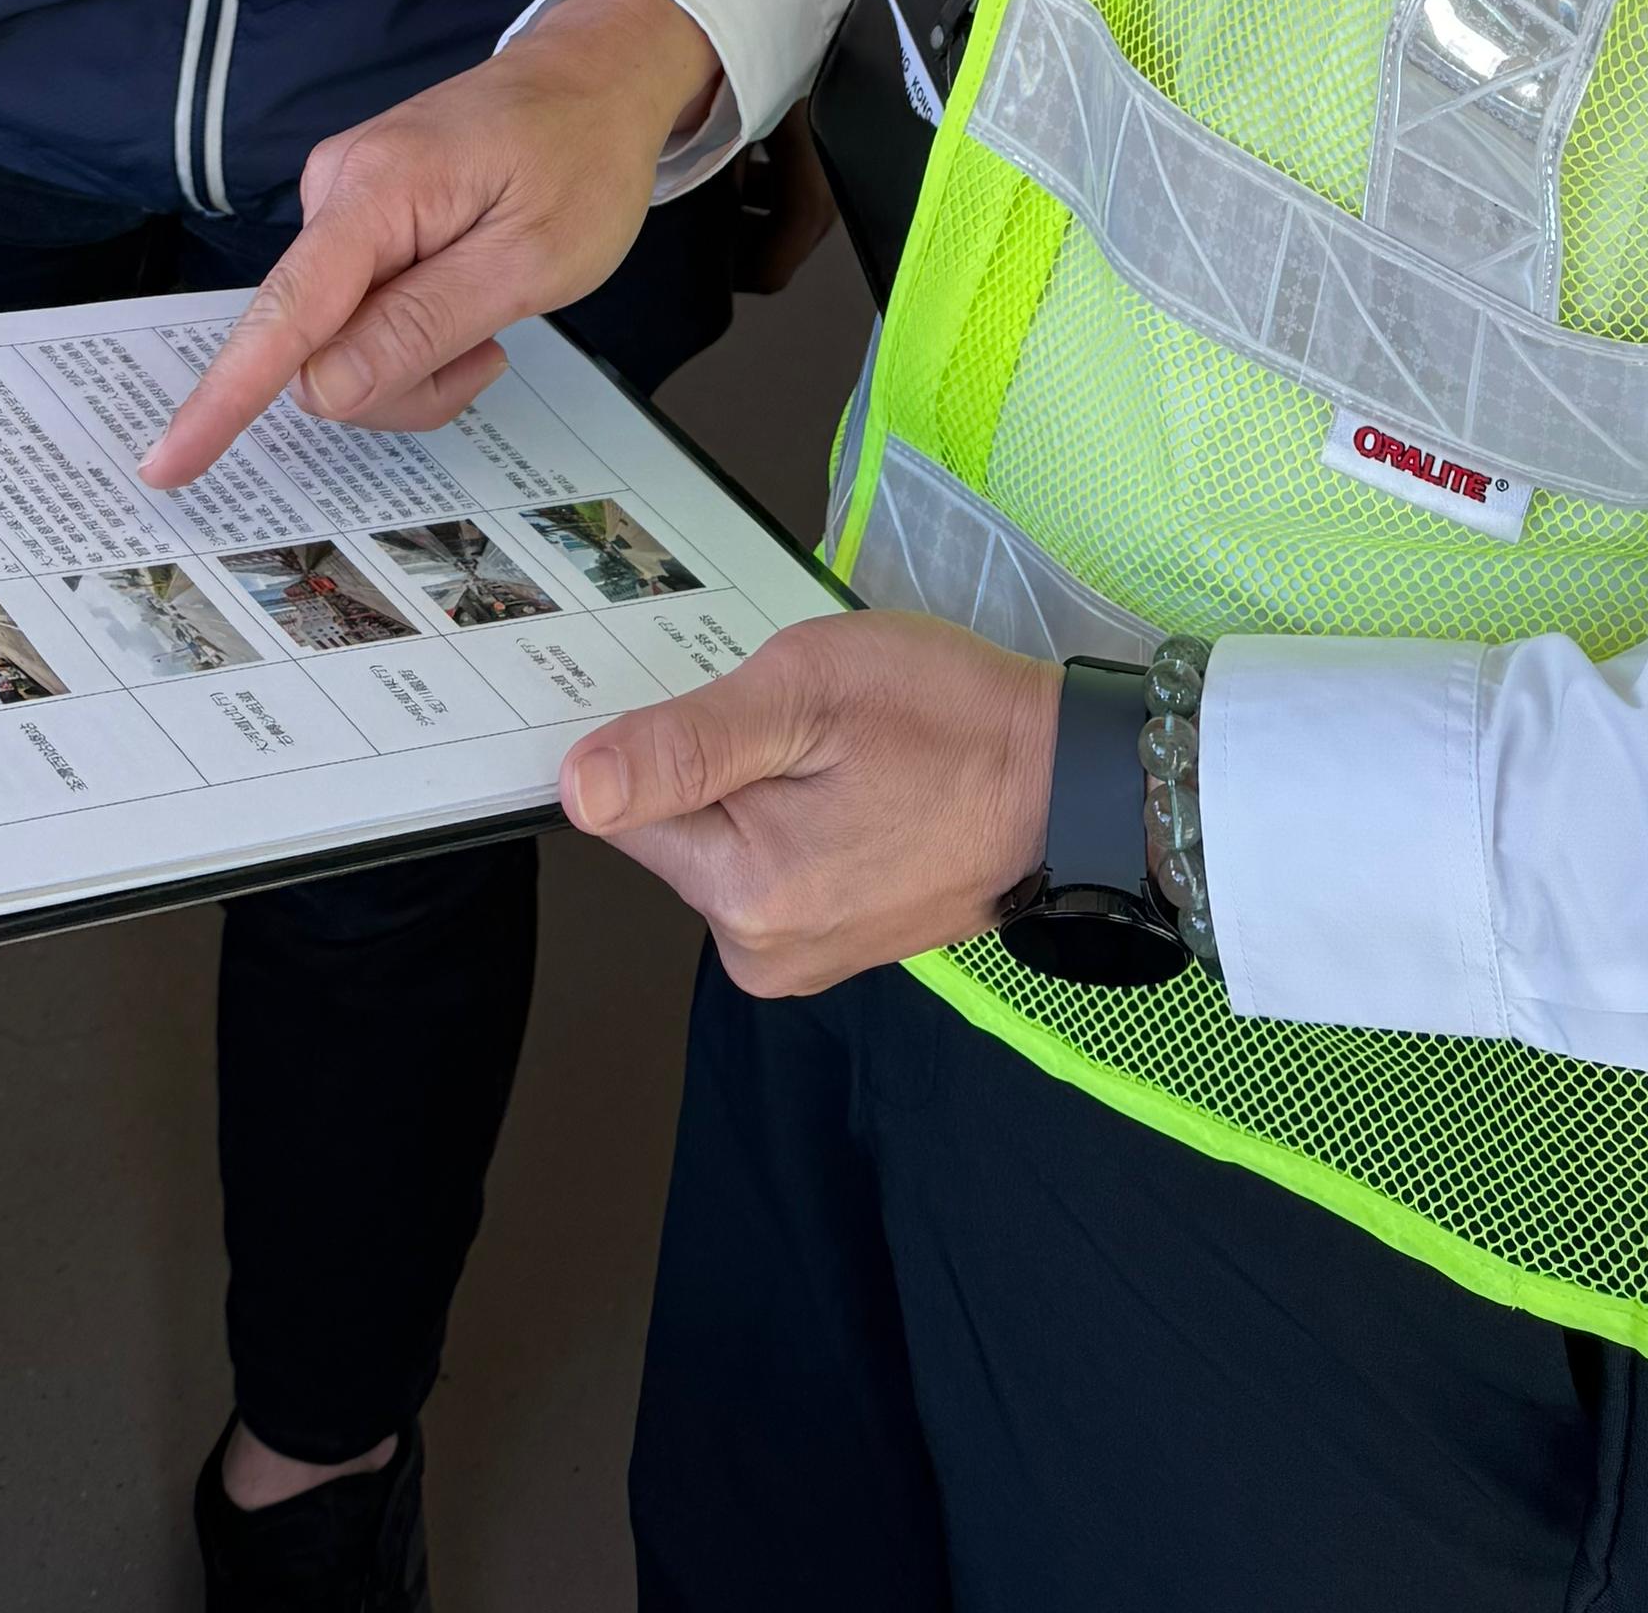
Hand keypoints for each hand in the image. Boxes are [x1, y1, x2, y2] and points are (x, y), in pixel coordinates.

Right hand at [140, 0, 722, 485]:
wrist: (596, 75)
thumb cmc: (582, 158)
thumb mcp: (532, 259)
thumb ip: (424, 324)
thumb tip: (319, 389)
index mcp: (375, 192)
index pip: (285, 313)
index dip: (225, 398)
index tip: (166, 465)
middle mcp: (334, 191)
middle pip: (320, 349)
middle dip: (400, 382)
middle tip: (489, 355)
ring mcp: (342, 203)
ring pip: (340, 344)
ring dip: (412, 362)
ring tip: (490, 318)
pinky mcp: (358, 218)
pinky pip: (357, 314)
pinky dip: (410, 333)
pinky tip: (464, 297)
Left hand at [560, 611, 1057, 997]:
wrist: (1069, 780)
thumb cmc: (950, 719)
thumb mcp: (811, 692)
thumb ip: (689, 744)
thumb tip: (577, 789)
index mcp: (745, 894)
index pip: (630, 806)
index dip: (664, 734)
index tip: (730, 696)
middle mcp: (761, 950)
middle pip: (679, 827)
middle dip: (720, 758)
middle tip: (803, 712)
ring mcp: (802, 956)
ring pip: (728, 840)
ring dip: (761, 782)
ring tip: (840, 744)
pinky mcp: (837, 943)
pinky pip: (775, 864)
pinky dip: (796, 812)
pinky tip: (853, 776)